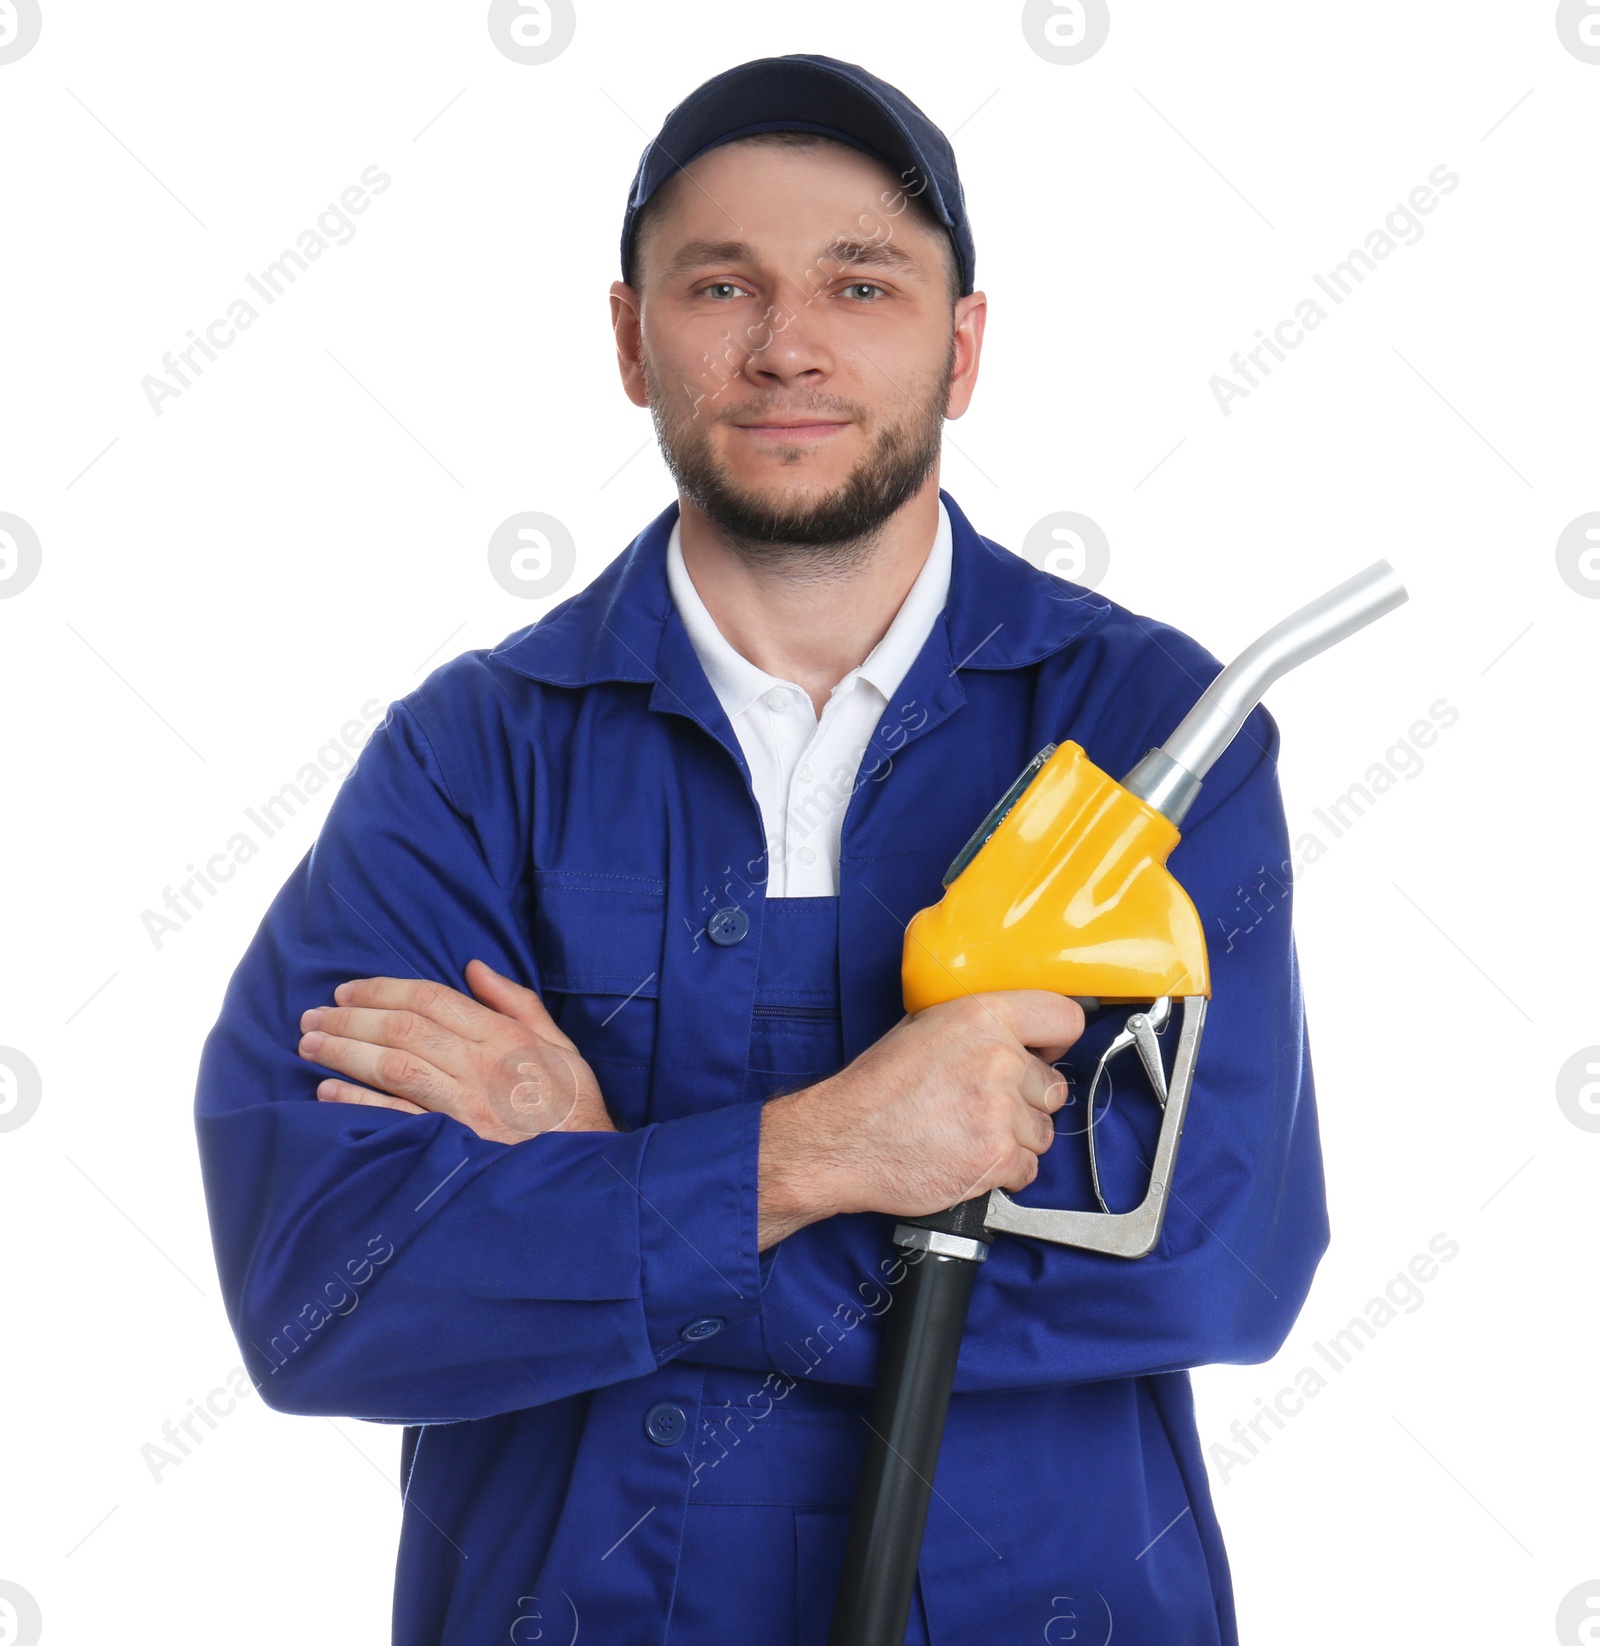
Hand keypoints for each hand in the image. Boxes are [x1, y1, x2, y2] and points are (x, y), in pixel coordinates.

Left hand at [298, 959, 616, 1143]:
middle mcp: (481, 1065)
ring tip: (309, 1044)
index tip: (347, 989)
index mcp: (504, 1036)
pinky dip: (359, 1101)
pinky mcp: (454, 1143)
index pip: (433, 999)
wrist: (587, 1170)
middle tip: (312, 1015)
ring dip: (345, 1051)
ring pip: (394, 1066)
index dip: (384, 989)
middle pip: (404, 1029)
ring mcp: (465, 1106)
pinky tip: (328, 1091)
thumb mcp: (559, 1044)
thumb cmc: (573, 1105)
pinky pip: (398, 1118)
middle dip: (351, 1017)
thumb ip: (516, 1002)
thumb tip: (473, 966)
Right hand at [757, 990, 1082, 1247]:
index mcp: (983, 1016)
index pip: (1064, 1018)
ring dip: (1015, 1139)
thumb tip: (1014, 1034)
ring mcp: (1001, 1111)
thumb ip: (975, 1026)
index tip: (1046, 1054)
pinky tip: (968, 1157)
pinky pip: (1028, 1168)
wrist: (844, 1141)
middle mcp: (999, 1059)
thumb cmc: (876, 1088)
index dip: (1056, 1042)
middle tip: (986, 1106)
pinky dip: (1003, 1170)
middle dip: (1028, 1102)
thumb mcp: (922, 1028)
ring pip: (1042, 1132)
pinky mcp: (997, 1157)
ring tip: (970, 1134)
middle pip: (1054, 1087)